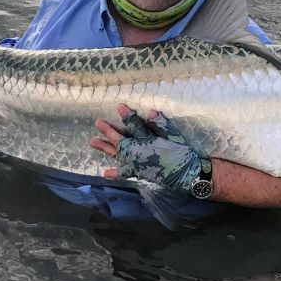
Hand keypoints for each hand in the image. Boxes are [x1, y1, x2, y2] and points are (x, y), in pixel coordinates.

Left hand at [90, 104, 204, 194]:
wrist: (187, 175)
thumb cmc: (183, 154)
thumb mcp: (174, 137)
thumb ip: (162, 124)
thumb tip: (150, 112)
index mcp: (148, 141)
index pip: (135, 126)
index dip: (128, 116)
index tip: (119, 106)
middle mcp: (139, 153)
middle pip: (121, 140)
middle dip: (109, 131)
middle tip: (98, 123)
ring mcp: (137, 164)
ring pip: (118, 154)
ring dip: (105, 148)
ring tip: (92, 142)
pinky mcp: (139, 173)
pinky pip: (125, 173)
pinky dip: (115, 173)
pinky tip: (105, 173)